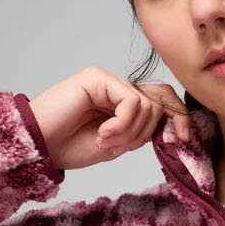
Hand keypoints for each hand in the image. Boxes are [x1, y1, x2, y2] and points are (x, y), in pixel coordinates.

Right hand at [26, 66, 191, 170]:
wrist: (39, 147)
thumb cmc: (69, 147)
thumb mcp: (117, 145)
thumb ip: (141, 132)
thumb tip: (171, 127)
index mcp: (124, 105)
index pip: (164, 101)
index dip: (181, 118)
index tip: (186, 141)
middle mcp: (118, 89)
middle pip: (162, 100)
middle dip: (153, 130)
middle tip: (125, 146)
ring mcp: (108, 81)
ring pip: (148, 105)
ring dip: (131, 133)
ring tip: (106, 141)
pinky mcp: (98, 78)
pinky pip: (131, 101)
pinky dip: (122, 124)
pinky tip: (102, 134)